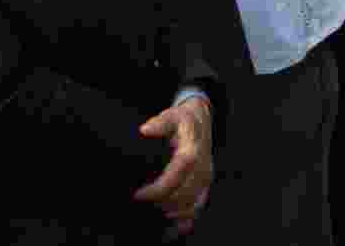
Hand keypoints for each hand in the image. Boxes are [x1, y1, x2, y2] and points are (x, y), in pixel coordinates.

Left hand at [133, 97, 213, 236]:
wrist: (202, 121)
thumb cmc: (184, 120)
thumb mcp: (172, 115)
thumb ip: (160, 123)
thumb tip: (145, 130)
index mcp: (193, 152)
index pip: (177, 175)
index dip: (158, 189)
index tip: (139, 195)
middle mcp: (202, 168)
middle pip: (184, 195)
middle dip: (161, 204)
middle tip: (140, 205)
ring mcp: (205, 179)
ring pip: (191, 205)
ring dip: (172, 213)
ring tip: (152, 214)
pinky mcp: (204, 186)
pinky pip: (197, 207)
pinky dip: (186, 220)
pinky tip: (172, 229)